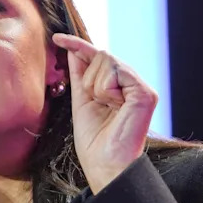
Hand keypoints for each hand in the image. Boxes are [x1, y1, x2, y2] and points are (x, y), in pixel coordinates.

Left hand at [52, 33, 157, 192]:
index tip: (57, 38)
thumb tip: (72, 49)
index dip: (77, 45)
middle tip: (97, 103)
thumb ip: (80, 75)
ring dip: (96, 85)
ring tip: (106, 107)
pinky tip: (114, 105)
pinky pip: (115, 70)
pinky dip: (105, 88)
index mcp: (119, 87)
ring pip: (106, 59)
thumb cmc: (94, 142)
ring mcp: (141, 88)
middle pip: (101, 54)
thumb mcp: (81, 101)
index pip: (98, 57)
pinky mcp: (145, 93)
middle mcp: (133, 84)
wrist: (104, 164)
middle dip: (88, 79)